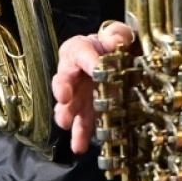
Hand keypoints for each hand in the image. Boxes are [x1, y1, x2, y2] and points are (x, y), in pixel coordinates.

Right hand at [52, 22, 137, 155]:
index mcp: (79, 50)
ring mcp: (78, 96)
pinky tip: (79, 147)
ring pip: (67, 106)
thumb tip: (114, 40)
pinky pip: (80, 125)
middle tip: (64, 97)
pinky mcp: (86, 113)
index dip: (87, 60)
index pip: (80, 52)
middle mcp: (72, 74)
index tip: (96, 68)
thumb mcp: (118, 34)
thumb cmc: (113, 45)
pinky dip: (79, 136)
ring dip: (66, 114)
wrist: (118, 62)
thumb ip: (116, 33)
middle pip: (63, 80)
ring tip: (66, 122)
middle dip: (63, 89)